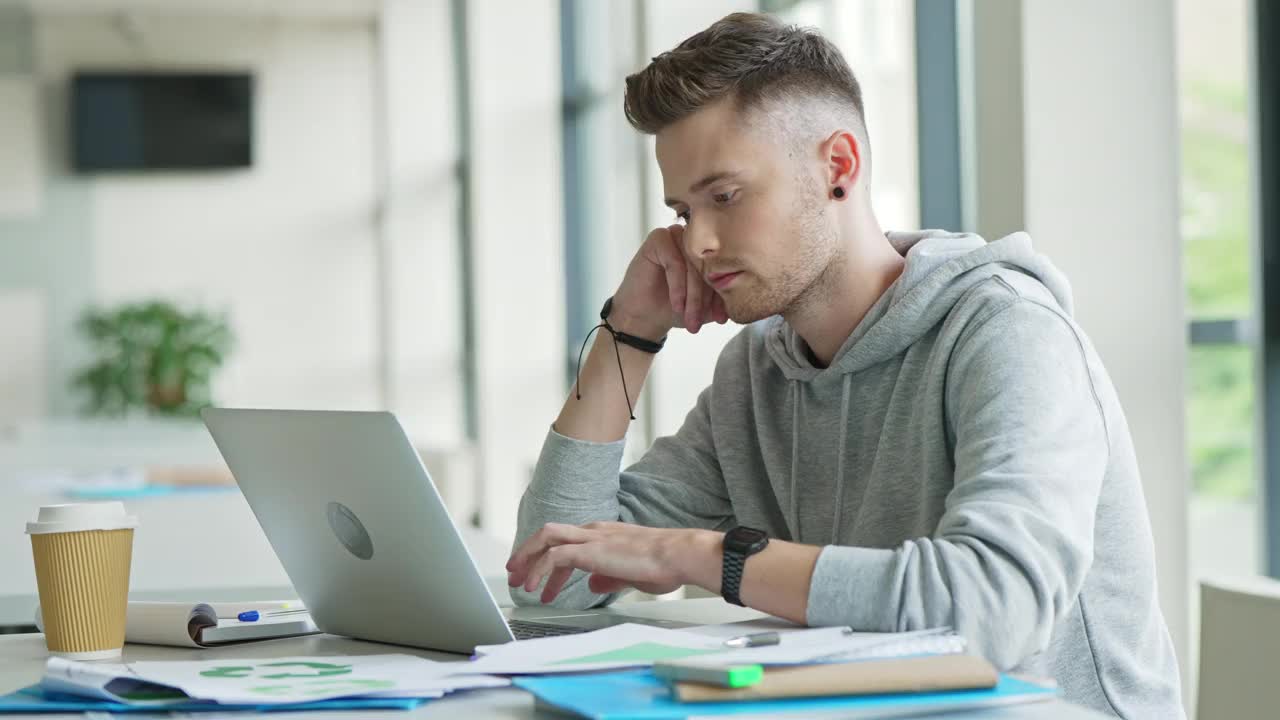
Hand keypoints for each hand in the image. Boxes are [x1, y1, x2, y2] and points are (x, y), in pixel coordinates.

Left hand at [505, 521, 720, 602]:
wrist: (678, 555)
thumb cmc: (664, 563)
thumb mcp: (631, 574)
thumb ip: (609, 577)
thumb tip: (593, 584)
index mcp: (604, 534)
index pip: (567, 543)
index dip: (549, 564)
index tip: (543, 585)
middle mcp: (595, 531)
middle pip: (549, 534)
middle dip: (528, 554)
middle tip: (515, 574)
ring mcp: (592, 538)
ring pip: (546, 538)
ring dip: (528, 559)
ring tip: (518, 582)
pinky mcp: (591, 550)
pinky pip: (555, 557)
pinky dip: (540, 571)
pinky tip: (535, 589)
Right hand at [612, 225, 729, 337]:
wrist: (645, 317)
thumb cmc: (676, 308)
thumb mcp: (707, 306)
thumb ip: (725, 297)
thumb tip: (748, 296)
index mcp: (710, 250)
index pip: (724, 269)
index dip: (723, 295)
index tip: (721, 319)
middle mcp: (695, 239)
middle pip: (709, 266)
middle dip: (707, 298)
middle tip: (701, 322)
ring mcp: (676, 235)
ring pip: (693, 265)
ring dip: (693, 296)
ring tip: (690, 318)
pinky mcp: (658, 238)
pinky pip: (674, 261)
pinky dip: (677, 286)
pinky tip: (677, 304)